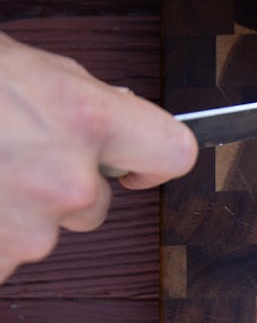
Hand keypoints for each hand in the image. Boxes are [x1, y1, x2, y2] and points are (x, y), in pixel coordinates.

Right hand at [0, 33, 197, 282]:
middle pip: (95, 206)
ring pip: (44, 232)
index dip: (154, 161)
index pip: (174, 152)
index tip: (136, 168)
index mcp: (84, 118)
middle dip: (60, 186)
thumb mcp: (25, 67)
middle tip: (3, 154)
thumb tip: (122, 123)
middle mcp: (67, 181)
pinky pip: (1, 256)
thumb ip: (83, 101)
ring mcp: (28, 231)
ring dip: (14, 210)